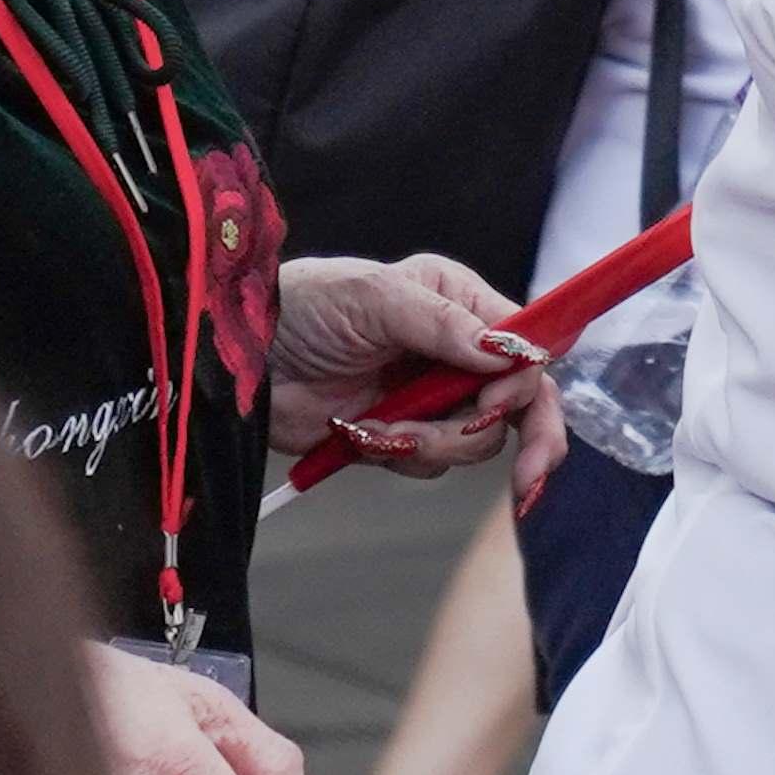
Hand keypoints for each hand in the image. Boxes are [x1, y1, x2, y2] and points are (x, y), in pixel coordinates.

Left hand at [268, 253, 567, 509]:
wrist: (246, 359)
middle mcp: (454, 350)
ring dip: (437, 444)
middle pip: (520, 402)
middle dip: (525, 440)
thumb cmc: (303, 307)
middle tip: (528, 477)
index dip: (524, 384)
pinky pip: (431, 463)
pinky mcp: (401, 434)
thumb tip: (508, 354)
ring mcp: (429, 396)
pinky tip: (362, 434)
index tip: (496, 407)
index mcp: (458, 303)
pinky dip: (402, 456)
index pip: (524, 347)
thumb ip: (443, 324)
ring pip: (476, 441)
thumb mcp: (374, 298)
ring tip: (386, 429)